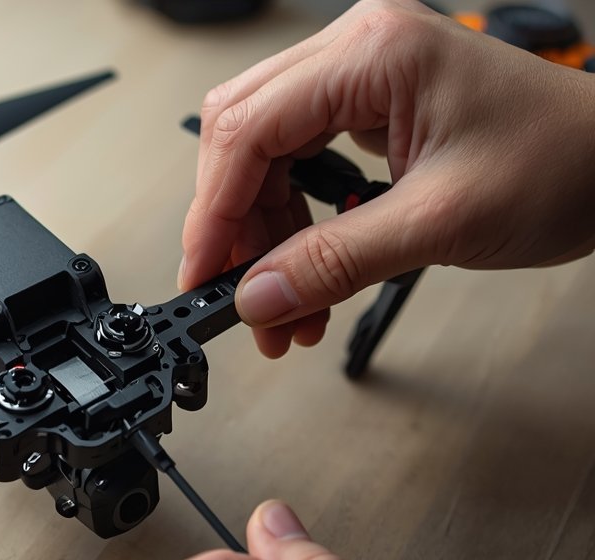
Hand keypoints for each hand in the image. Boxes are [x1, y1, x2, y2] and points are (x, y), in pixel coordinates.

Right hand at [181, 0, 594, 357]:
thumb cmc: (563, 165)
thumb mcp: (440, 223)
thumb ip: (335, 260)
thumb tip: (258, 295)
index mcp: (372, 53)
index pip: (249, 128)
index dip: (215, 210)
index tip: (205, 273)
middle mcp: (357, 51)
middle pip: (242, 133)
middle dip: (232, 222)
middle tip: (237, 292)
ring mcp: (362, 76)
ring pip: (264, 153)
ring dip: (262, 232)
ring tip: (283, 303)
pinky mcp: (371, 106)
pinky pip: (300, 160)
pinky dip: (292, 221)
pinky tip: (304, 269)